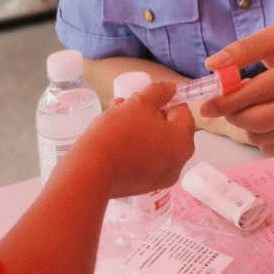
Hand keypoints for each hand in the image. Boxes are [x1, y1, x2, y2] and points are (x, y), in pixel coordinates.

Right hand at [74, 80, 194, 198]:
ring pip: (155, 142)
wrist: (90, 172)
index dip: (163, 101)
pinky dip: (135, 148)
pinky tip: (115, 138)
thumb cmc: (118, 134)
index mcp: (184, 141)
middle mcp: (179, 161)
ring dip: (139, 128)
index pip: (182, 111)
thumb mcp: (139, 103)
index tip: (143, 99)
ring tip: (116, 118)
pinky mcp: (144, 186)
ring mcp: (162, 176)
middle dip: (148, 114)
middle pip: (168, 128)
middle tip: (126, 106)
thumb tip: (171, 87)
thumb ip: (159, 92)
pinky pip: (146, 159)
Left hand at [199, 27, 273, 155]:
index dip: (230, 99)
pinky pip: (270, 148)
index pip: (261, 90)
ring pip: (261, 136)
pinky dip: (259, 136)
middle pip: (260, 120)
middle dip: (233, 115)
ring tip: (251, 106)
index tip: (206, 105)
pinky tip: (267, 118)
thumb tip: (212, 65)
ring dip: (245, 124)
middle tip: (224, 107)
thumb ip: (243, 49)